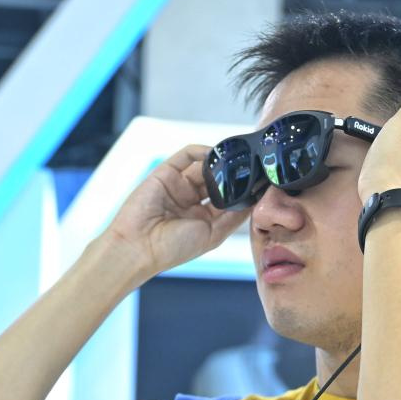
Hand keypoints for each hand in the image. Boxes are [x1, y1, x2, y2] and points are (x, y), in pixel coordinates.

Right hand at [104, 144, 249, 279]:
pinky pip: (186, 156)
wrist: (139, 246)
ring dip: (220, 162)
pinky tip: (216, 153)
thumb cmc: (173, 248)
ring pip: (205, 167)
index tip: (262, 182)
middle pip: (218, 180)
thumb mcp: (213, 235)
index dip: (243, 190)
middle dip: (234, 173)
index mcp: (203, 219)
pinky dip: (201, 151)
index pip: (228, 199)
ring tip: (238, 157)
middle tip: (254, 164)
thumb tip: (254, 200)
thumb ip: (233, 217)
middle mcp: (191, 201)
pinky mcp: (166, 173)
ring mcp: (179, 186)